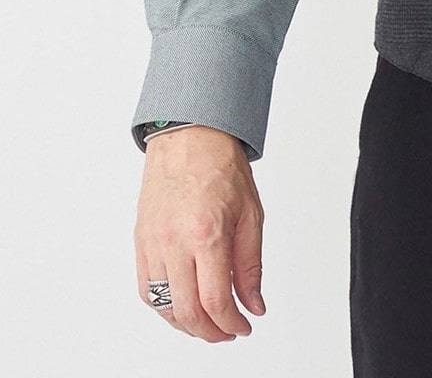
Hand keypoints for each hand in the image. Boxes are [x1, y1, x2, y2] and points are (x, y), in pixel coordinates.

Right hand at [134, 125, 264, 342]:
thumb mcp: (252, 214)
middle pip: (186, 312)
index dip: (231, 324)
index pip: (214, 301)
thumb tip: (254, 305)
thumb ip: (251, 265)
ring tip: (208, 323)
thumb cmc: (221, 166)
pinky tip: (183, 306)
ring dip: (186, 325)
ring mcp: (152, 243)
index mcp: (206, 233)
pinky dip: (165, 307)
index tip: (243, 327)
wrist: (190, 136)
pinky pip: (146, 289)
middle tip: (228, 331)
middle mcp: (174, 242)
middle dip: (210, 332)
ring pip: (163, 307)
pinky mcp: (140, 241)